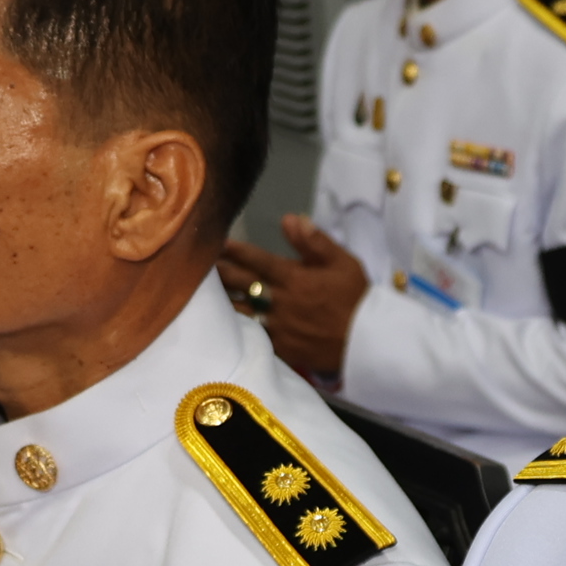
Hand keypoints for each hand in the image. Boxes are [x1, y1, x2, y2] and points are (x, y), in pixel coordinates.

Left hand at [215, 215, 372, 380]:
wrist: (367, 341)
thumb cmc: (356, 298)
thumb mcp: (343, 262)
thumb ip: (314, 241)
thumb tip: (289, 218)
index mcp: (294, 277)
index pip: (256, 259)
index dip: (234, 250)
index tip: (216, 242)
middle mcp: (280, 300)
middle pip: (241, 283)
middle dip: (219, 272)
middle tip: (198, 264)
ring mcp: (278, 325)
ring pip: (241, 310)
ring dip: (221, 300)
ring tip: (201, 293)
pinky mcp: (280, 347)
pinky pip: (253, 334)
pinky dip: (237, 327)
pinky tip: (223, 323)